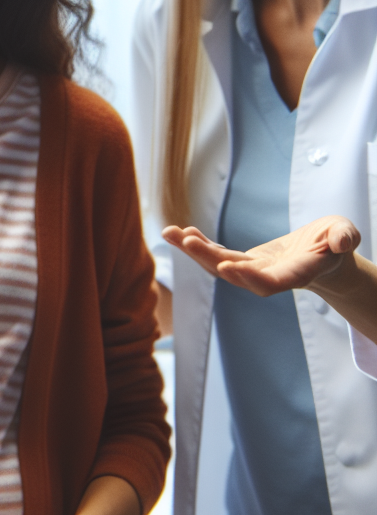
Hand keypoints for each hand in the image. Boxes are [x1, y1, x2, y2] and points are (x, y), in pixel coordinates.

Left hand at [161, 216, 359, 296]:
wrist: (325, 256)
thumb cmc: (335, 243)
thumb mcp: (345, 234)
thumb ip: (345, 238)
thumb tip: (343, 241)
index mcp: (296, 273)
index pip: (271, 282)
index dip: (249, 276)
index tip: (227, 266)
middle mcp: (270, 276)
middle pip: (236, 274)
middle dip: (209, 258)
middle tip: (187, 241)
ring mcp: (254, 270)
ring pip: (219, 265)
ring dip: (194, 251)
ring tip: (170, 234)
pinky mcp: (244, 261)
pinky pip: (216, 254)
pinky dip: (198, 244)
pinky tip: (179, 232)